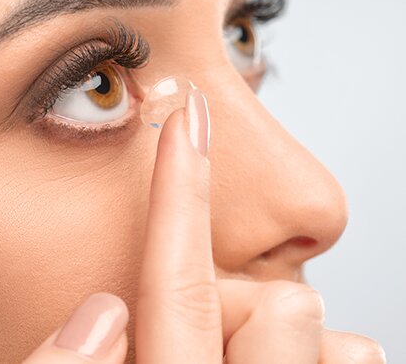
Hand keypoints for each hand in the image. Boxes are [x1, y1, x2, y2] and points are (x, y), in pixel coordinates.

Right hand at [22, 90, 384, 362]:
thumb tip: (103, 313)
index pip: (174, 283)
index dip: (177, 191)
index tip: (186, 119)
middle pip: (280, 303)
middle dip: (248, 306)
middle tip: (215, 345)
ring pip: (320, 327)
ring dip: (284, 339)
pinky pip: (354, 357)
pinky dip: (323, 361)